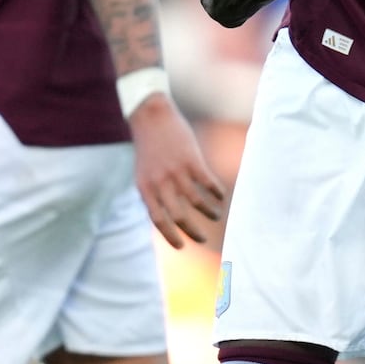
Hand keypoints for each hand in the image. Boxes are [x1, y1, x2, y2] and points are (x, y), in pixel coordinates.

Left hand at [128, 93, 224, 247]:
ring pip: (198, 202)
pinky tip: (221, 197)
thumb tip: (163, 218)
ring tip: (215, 215)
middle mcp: (160, 183)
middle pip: (180, 216)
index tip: (181, 247)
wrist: (151, 116)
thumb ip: (152, 194)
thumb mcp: (143, 173)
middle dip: (193, 232)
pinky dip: (217, 193)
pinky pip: (208, 184)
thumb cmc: (148, 147)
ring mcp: (177, 171)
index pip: (159, 220)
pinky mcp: (192, 160)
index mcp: (146, 188)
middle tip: (202, 239)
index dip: (171, 237)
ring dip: (209, 213)